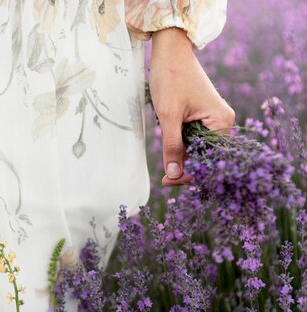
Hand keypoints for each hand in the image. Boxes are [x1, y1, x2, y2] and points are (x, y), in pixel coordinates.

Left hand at [149, 28, 234, 185]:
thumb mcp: (169, 116)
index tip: (169, 182)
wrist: (170, 52)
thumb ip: (173, 146)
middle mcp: (222, 122)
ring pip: (199, 149)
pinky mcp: (203, 117)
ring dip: (184, 160)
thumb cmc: (171, 79)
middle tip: (164, 182)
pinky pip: (196, 139)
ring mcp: (213, 119)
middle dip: (187, 169)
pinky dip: (183, 149)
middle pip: (207, 156)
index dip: (191, 173)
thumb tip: (174, 175)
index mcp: (221, 121)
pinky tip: (171, 157)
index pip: (211, 158)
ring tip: (166, 173)